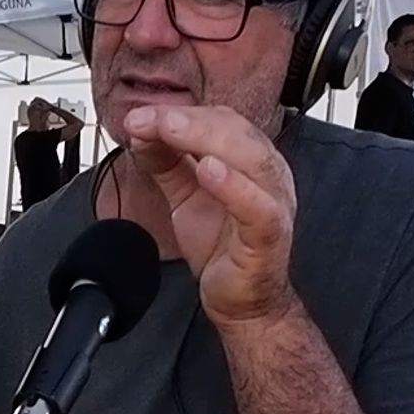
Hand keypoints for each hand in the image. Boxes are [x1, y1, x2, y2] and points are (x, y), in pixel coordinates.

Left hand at [123, 104, 297, 327]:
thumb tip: (141, 131)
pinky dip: (233, 185)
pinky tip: (208, 170)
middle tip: (148, 118)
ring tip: (171, 129)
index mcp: (250, 161)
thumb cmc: (222, 247)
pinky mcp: (269, 235)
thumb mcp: (184, 195)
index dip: (180, 113)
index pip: (220, 120)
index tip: (140, 114)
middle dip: (187, 120)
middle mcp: (268, 175)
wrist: (239, 300)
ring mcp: (273, 203)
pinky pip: (257, 206)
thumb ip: (166, 163)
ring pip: (251, 159)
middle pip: (235, 131)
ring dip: (206, 139)